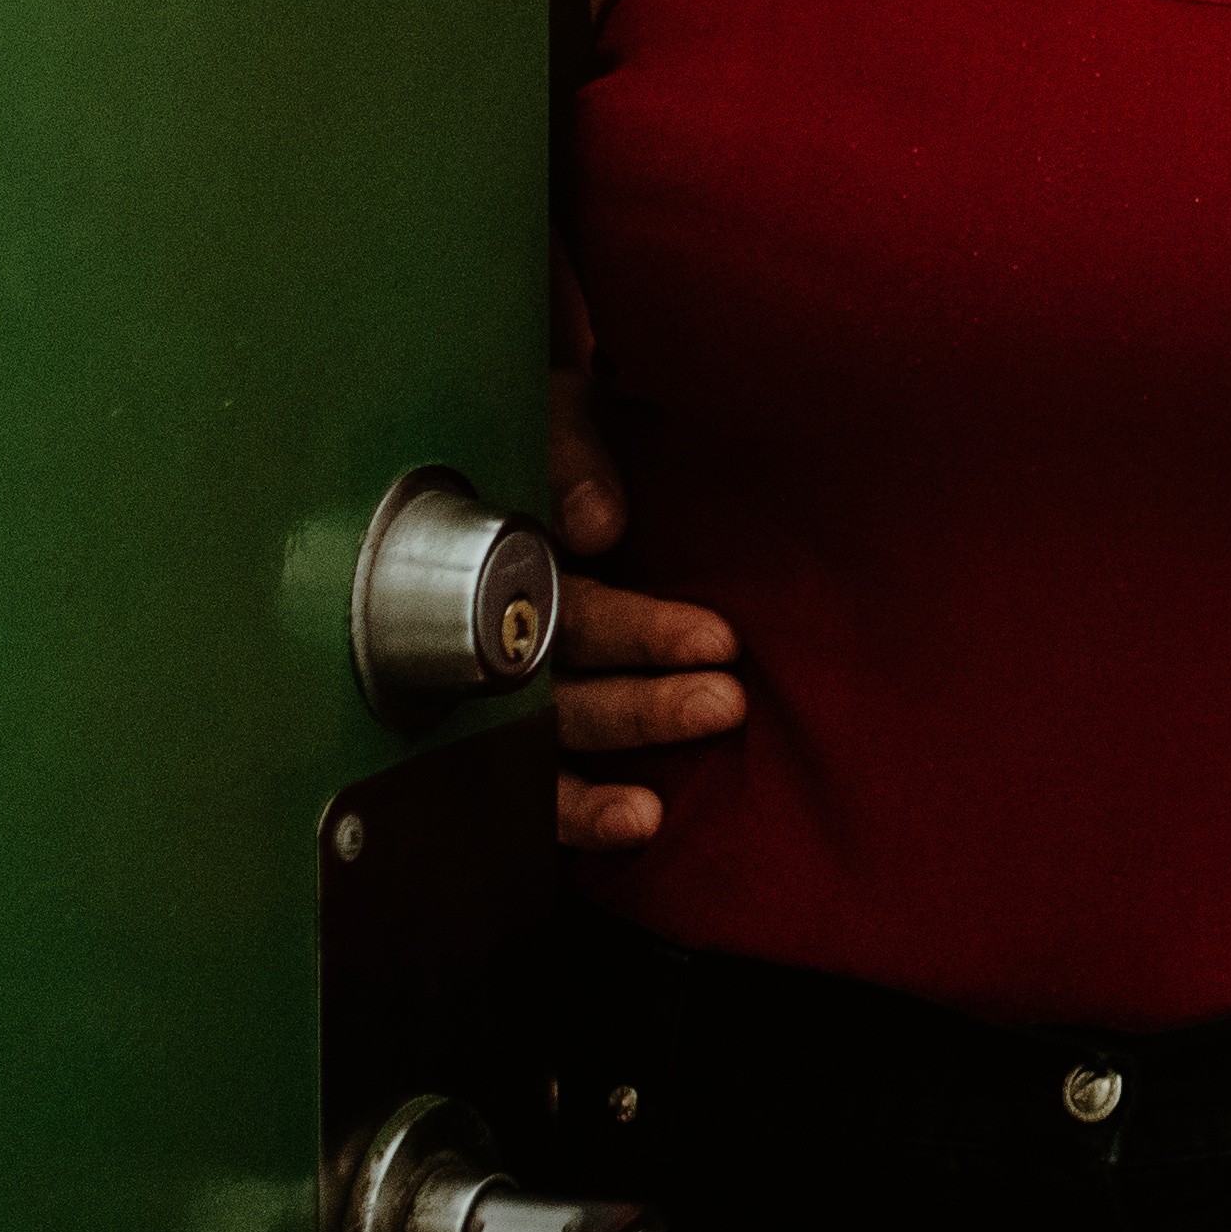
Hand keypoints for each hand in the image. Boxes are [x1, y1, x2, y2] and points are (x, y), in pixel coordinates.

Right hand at [545, 344, 739, 851]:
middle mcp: (506, 631)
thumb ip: (572, 454)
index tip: (720, 639)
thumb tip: (598, 524)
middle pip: (566, 688)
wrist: (522, 421)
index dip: (642, 631)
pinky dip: (576, 815)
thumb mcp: (555, 407)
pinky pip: (539, 787)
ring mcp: (513, 684)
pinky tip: (634, 825)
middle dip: (645, 707)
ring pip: (555, 740)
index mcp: (512, 561)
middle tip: (724, 702)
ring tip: (656, 804)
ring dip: (611, 765)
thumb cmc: (544, 419)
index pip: (574, 607)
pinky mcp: (527, 724)